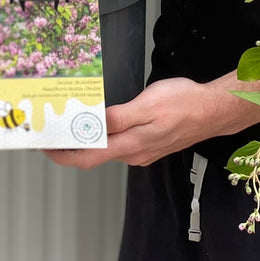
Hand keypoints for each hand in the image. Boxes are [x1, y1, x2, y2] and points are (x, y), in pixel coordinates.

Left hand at [47, 77, 224, 168]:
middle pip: (94, 155)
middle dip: (69, 146)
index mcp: (131, 145)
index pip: (88, 157)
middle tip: (49, 131)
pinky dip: (103, 136)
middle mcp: (134, 154)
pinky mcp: (149, 144)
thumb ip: (119, 117)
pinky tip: (99, 123)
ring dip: (86, 140)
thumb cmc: (185, 103)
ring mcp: (142, 151)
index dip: (62, 155)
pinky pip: (120, 144)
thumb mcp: (149, 104)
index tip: (43, 146)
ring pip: (107, 149)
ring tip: (68, 124)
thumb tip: (94, 125)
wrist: (215, 110)